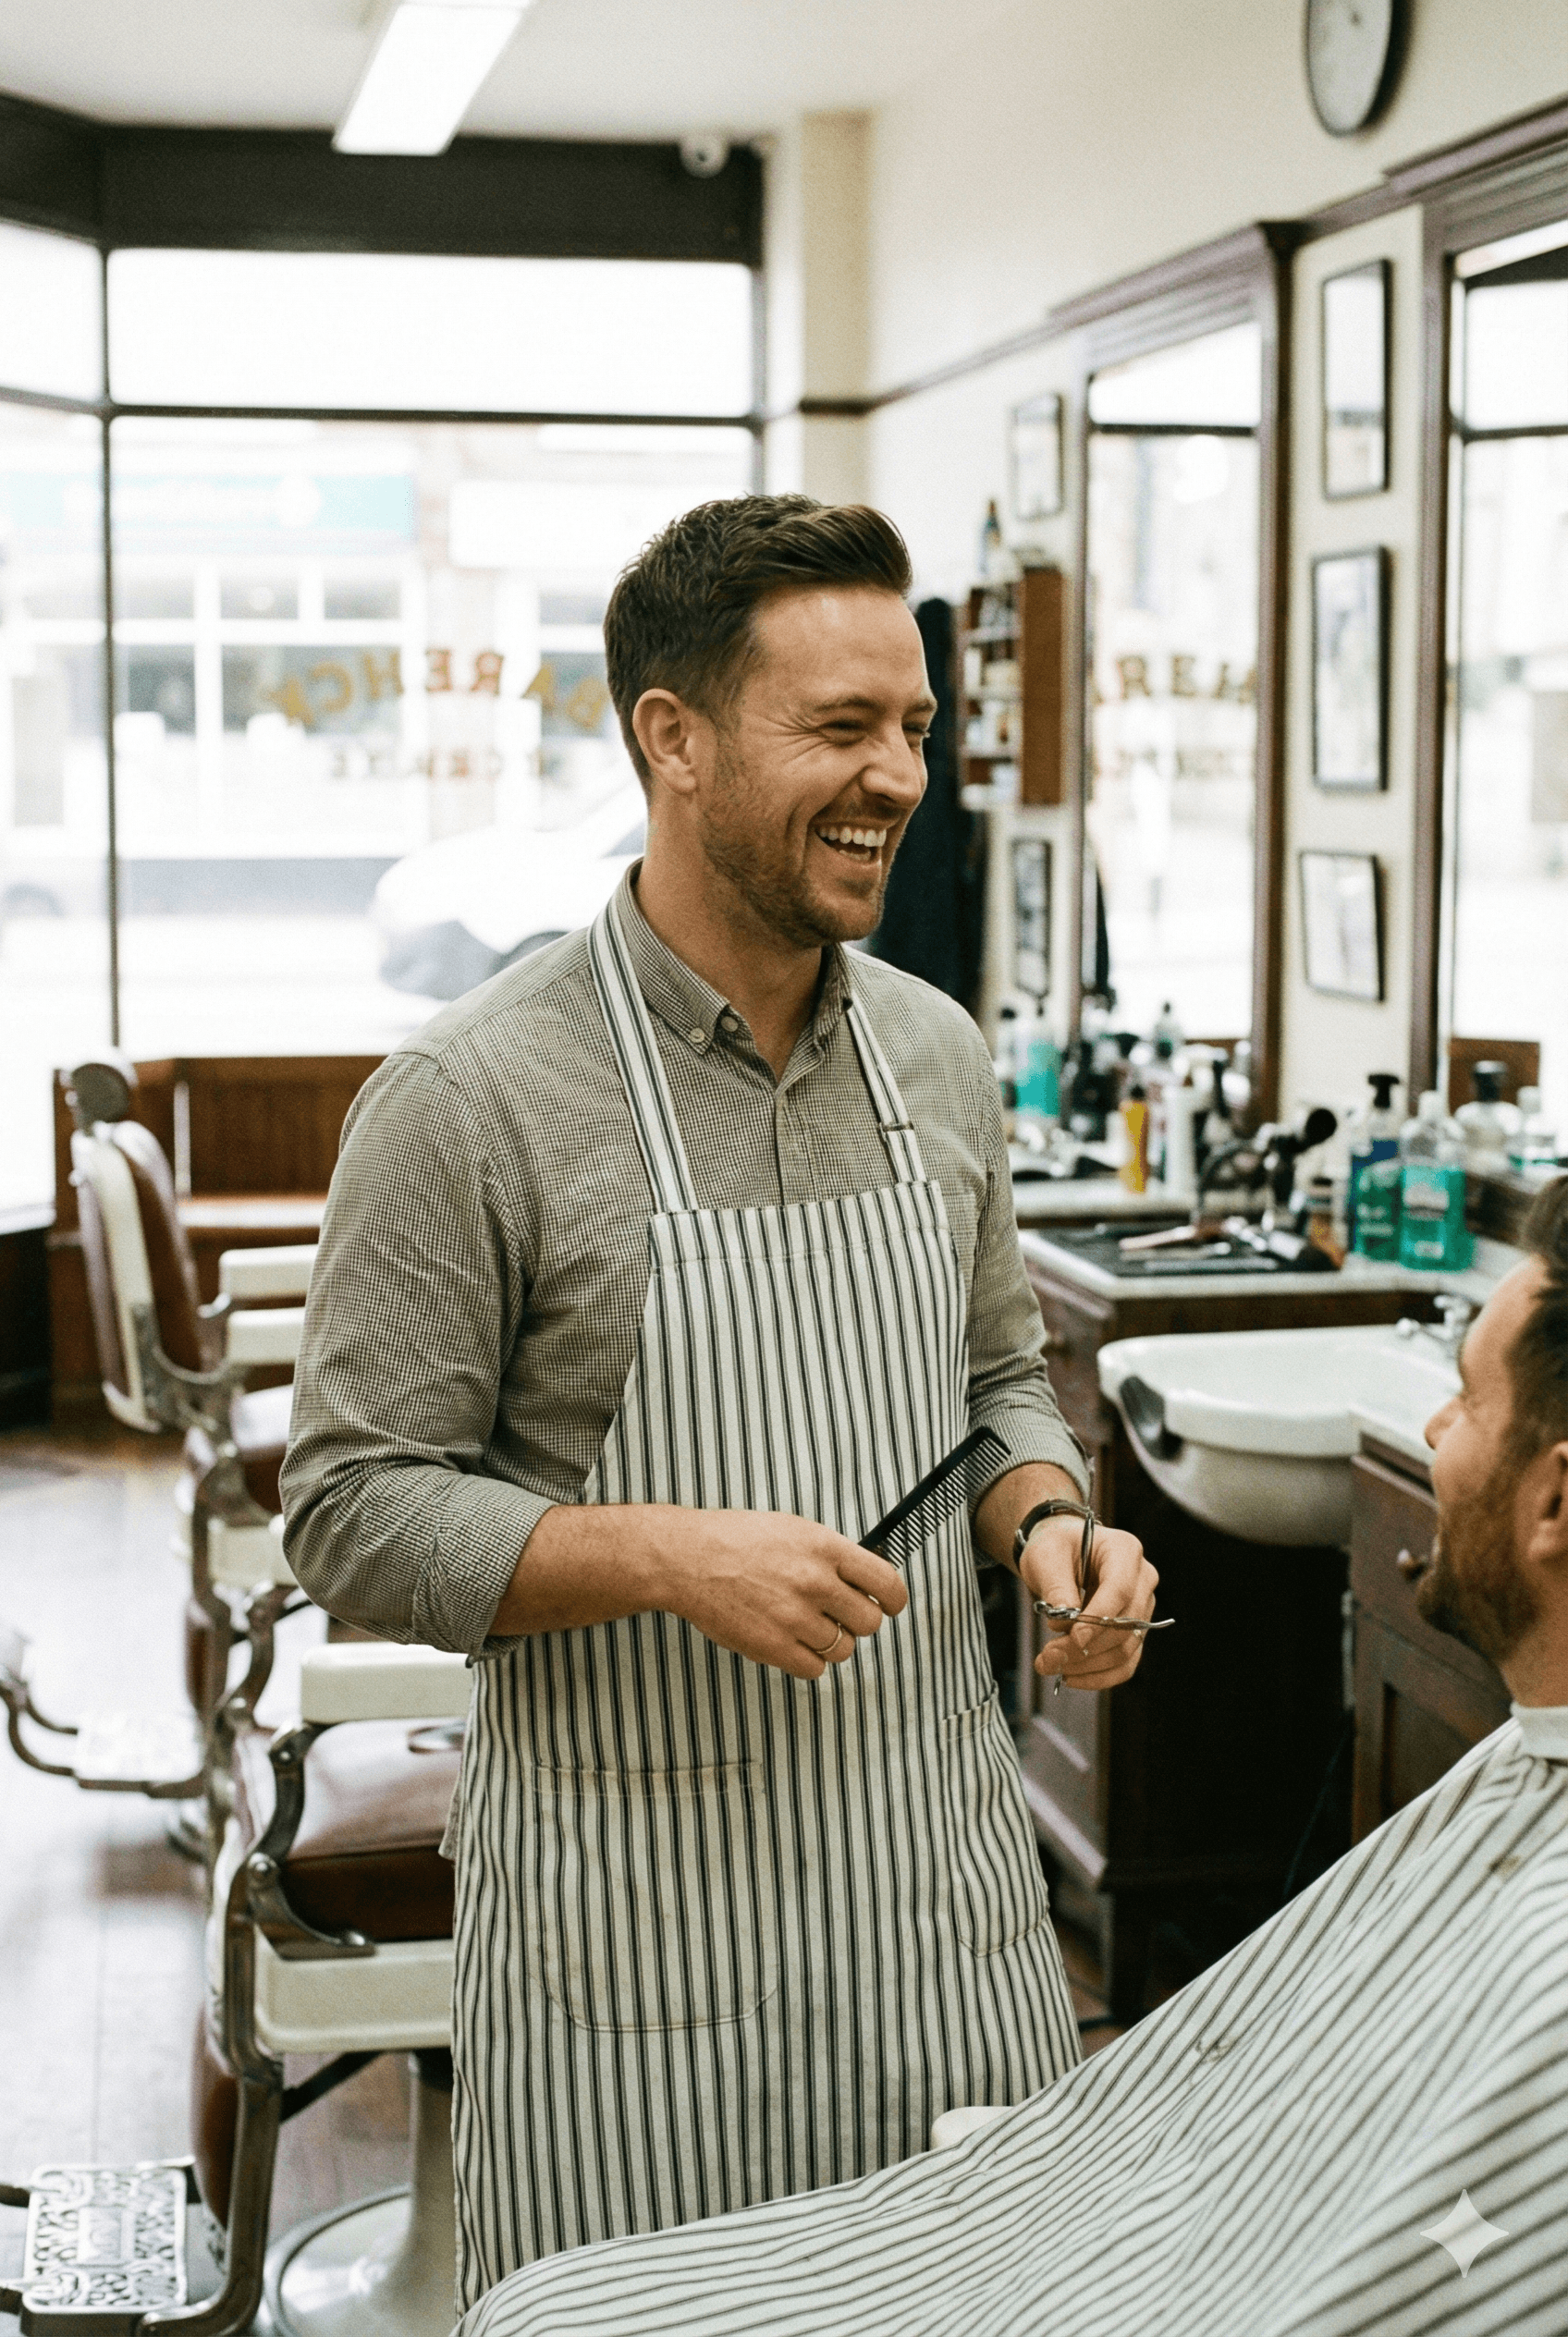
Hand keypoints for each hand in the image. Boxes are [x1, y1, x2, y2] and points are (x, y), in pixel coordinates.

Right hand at [649, 1509, 909, 1680]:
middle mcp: (815, 1581)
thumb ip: (833, 1554)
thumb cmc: (738, 1540)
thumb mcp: (794, 1530)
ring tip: (805, 1626)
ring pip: (843, 1649)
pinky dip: (808, 1662)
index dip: (895, 1599)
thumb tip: (868, 1580)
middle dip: (858, 1622)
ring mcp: (795, 1616)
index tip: (890, 1605)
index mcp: (824, 1547)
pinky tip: (790, 1642)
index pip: (886, 1582)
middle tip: (838, 1616)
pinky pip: (815, 1670)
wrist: (688, 1560)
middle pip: (869, 1622)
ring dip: (830, 1643)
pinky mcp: (774, 1647)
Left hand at [1020, 1516, 1157, 1690]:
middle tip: (1047, 1657)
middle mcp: (1143, 1579)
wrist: (1061, 1552)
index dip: (1099, 1618)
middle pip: (1125, 1624)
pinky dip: (1099, 1675)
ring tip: (1050, 1665)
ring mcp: (1142, 1607)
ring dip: (1088, 1664)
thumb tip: (1064, 1625)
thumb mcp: (1046, 1558)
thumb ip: (1057, 1589)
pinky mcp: (1134, 1631)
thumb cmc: (1055, 1547)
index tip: (1073, 1638)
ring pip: (1125, 1648)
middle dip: (1085, 1647)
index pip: (1120, 1590)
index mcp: (1125, 1551)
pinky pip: (1125, 1663)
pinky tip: (1070, 1676)